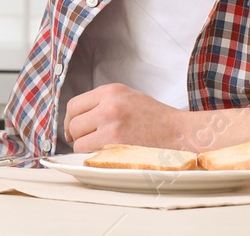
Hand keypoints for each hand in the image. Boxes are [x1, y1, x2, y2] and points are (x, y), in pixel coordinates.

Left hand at [63, 83, 192, 153]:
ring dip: (85, 148)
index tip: (73, 130)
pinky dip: (93, 157)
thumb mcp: (128, 97)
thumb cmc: (156, 117)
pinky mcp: (116, 144)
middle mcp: (109, 106)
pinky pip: (91, 153)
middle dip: (77, 136)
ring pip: (79, 141)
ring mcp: (112, 125)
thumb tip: (79, 115)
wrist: (179, 132)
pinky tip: (106, 155)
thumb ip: (104, 102)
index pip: (74, 105)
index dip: (70, 120)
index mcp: (111, 91)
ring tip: (99, 149)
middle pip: (74, 124)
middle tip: (85, 142)